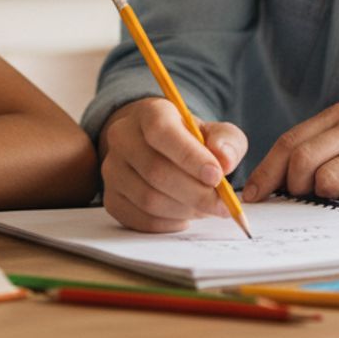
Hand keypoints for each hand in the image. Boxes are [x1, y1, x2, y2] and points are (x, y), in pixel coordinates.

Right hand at [98, 97, 247, 232]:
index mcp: (149, 113)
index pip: (161, 132)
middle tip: (221, 204)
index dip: (190, 157)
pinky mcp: (111, 198)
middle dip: (195, 193)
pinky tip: (185, 216)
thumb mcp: (215, 132)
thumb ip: (227, 142)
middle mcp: (122, 138)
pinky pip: (140, 220)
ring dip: (184, 210)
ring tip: (205, 208)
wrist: (156, 148)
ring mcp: (112, 170)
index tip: (217, 176)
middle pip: (156, 171)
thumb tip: (225, 160)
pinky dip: (169, 224)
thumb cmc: (190, 140)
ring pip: (148, 199)